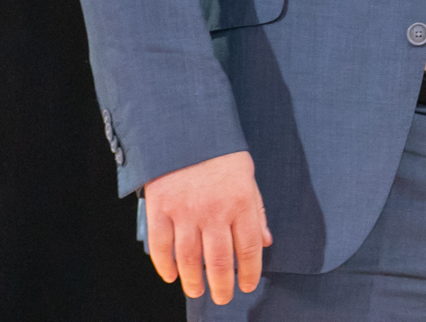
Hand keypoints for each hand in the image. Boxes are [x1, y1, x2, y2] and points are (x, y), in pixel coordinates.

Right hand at [143, 150, 271, 304]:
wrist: (186, 128)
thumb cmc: (221, 154)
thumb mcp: (248, 177)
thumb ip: (256, 211)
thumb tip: (266, 242)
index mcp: (241, 202)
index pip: (249, 248)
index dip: (249, 272)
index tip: (247, 286)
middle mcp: (214, 211)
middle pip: (220, 260)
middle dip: (223, 285)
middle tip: (223, 298)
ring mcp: (185, 211)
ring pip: (190, 259)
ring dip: (194, 281)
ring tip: (198, 291)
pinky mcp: (160, 209)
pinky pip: (161, 246)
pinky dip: (165, 266)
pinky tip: (171, 276)